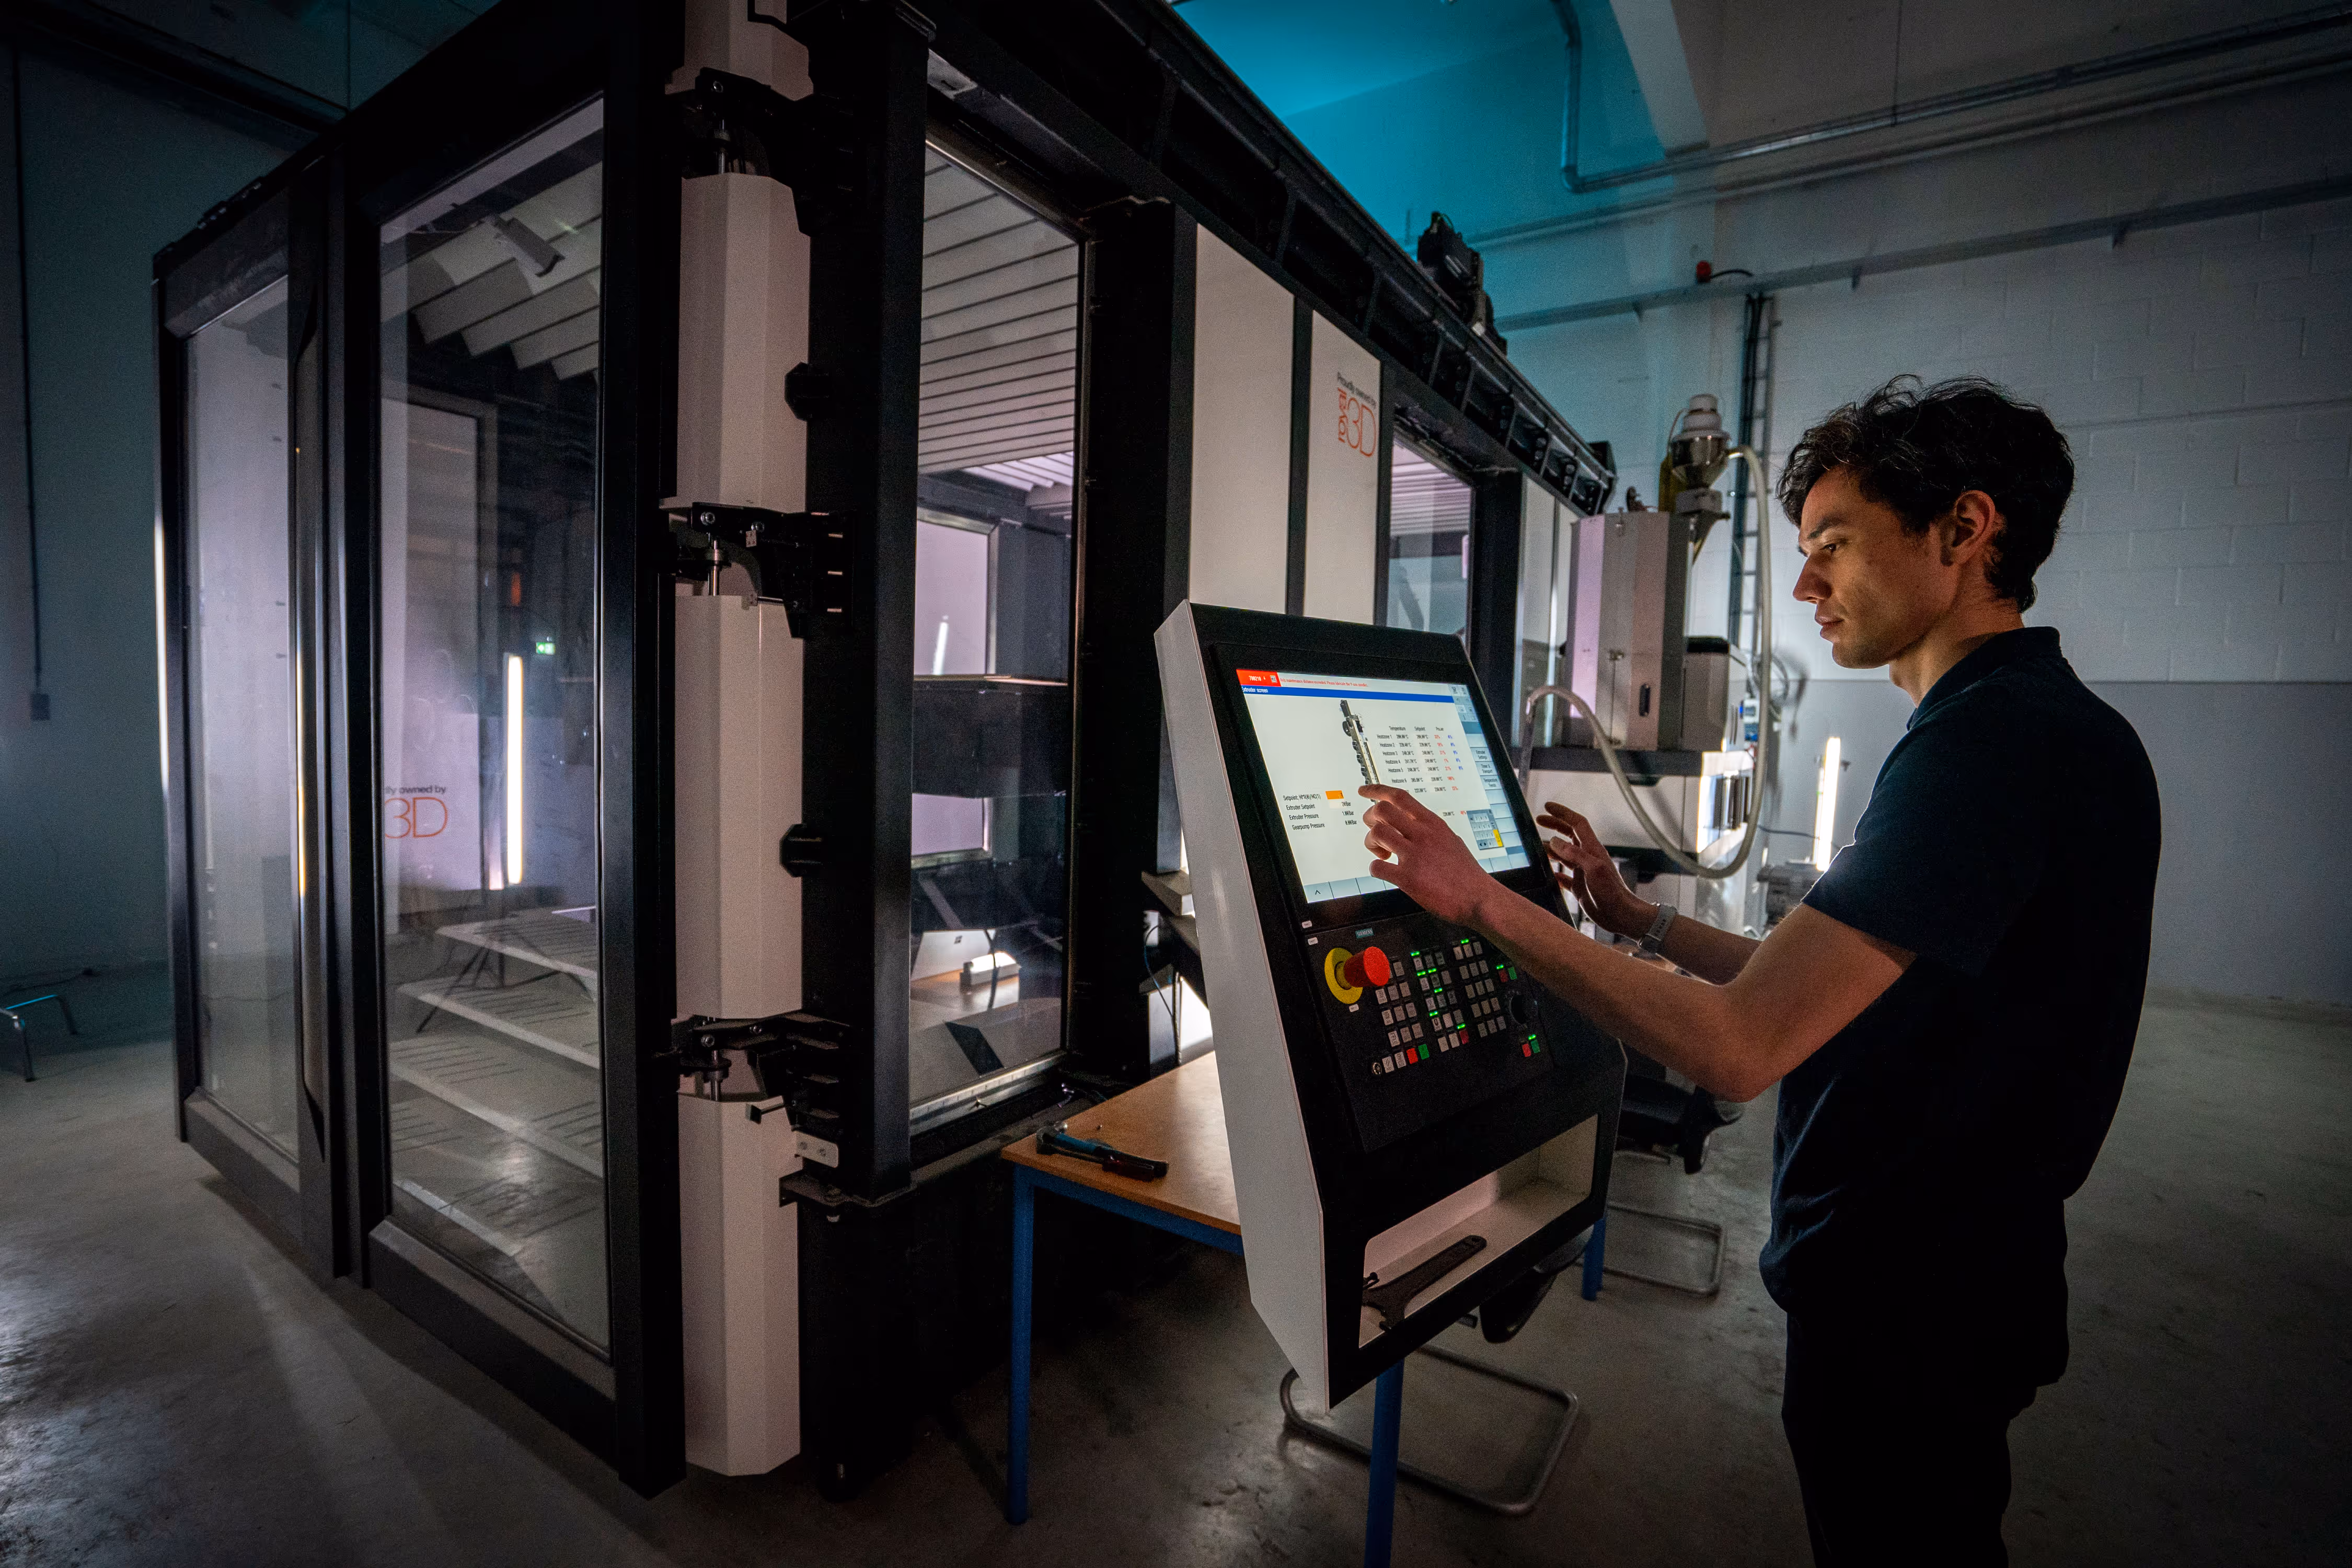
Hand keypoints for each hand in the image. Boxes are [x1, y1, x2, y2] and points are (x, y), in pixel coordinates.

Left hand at [1359, 786, 1496, 927]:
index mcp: (1433, 824)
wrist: (1478, 898)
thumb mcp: (1450, 839)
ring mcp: (1415, 856)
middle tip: (1375, 833)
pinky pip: (1376, 867)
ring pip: (1377, 833)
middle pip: (1382, 810)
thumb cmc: (1465, 872)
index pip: (1400, 796)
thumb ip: (1429, 829)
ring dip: (1371, 843)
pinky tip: (1385, 872)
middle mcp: (1423, 835)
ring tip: (1382, 854)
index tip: (1363, 791)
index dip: (1377, 790)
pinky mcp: (1409, 879)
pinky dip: (1375, 868)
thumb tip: (1410, 822)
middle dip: (1370, 819)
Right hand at [1535, 801, 1650, 936]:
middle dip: (1554, 825)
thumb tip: (1554, 841)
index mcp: (1592, 849)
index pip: (1577, 823)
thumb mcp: (1593, 869)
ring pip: (1564, 855)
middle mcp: (1587, 858)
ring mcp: (1583, 872)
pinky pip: (1564, 876)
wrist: (1621, 915)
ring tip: (1537, 847)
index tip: (1547, 807)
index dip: (1562, 813)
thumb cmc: (1612, 893)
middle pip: (1569, 835)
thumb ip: (1574, 854)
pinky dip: (1555, 873)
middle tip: (1538, 821)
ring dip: (1551, 849)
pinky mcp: (1580, 887)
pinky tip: (1548, 874)